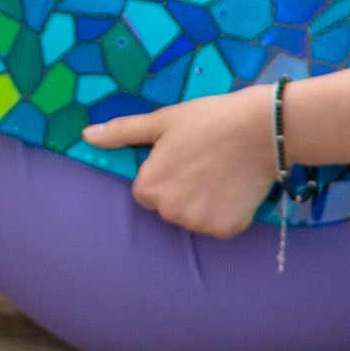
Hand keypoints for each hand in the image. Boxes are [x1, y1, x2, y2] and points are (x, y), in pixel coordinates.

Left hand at [82, 86, 282, 237]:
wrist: (262, 129)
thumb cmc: (209, 120)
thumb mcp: (163, 121)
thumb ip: (122, 132)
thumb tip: (87, 136)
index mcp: (149, 187)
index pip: (147, 191)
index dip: (165, 173)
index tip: (185, 157)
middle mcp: (169, 212)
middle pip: (169, 207)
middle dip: (182, 190)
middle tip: (204, 163)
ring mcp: (198, 224)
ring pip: (193, 217)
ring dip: (203, 202)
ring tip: (221, 174)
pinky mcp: (226, 230)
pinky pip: (219, 225)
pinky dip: (226, 211)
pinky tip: (235, 188)